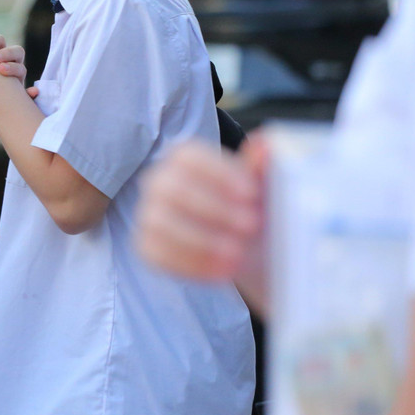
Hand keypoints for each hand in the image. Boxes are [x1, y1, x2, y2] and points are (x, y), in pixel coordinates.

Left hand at [0, 34, 35, 110]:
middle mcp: (11, 65)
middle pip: (16, 51)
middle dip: (6, 52)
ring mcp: (18, 79)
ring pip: (22, 68)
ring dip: (13, 68)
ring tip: (2, 70)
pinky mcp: (22, 94)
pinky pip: (31, 93)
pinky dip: (32, 92)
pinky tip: (32, 92)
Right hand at [135, 136, 267, 281]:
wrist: (250, 250)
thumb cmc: (252, 211)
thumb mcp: (264, 189)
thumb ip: (262, 168)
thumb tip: (267, 144)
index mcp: (183, 159)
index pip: (187, 156)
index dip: (218, 173)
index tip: (252, 193)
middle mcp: (158, 183)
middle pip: (171, 188)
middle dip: (213, 209)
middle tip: (251, 226)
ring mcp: (148, 215)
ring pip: (159, 223)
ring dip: (202, 240)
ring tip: (238, 254)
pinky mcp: (146, 247)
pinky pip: (158, 255)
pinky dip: (192, 264)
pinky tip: (223, 271)